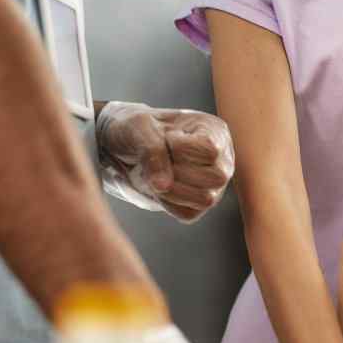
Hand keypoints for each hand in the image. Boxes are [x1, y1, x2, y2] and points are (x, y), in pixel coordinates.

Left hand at [96, 102, 234, 221]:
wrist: (122, 148)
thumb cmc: (136, 130)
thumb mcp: (139, 128)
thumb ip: (152, 151)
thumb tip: (163, 185)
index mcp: (214, 131)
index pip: (210, 150)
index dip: (182, 148)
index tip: (167, 138)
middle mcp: (221, 160)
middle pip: (217, 177)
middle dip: (179, 170)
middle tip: (160, 160)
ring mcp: (212, 185)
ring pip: (206, 199)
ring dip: (173, 189)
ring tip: (156, 175)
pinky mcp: (197, 205)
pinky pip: (188, 214)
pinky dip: (167, 203)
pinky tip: (158, 187)